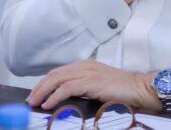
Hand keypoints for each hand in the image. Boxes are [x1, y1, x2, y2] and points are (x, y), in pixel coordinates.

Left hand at [26, 61, 159, 110]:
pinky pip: (67, 88)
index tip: (36, 93)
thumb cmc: (122, 89)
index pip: (59, 72)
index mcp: (86, 65)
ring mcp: (88, 73)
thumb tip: (65, 97)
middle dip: (39, 87)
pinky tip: (49, 104)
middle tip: (30, 99)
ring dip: (43, 91)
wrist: (139, 88)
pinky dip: (55, 96)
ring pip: (57, 79)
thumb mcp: (98, 86)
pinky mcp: (91, 82)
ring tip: (35, 102)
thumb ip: (83, 88)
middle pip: (55, 74)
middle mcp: (85, 66)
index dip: (45, 82)